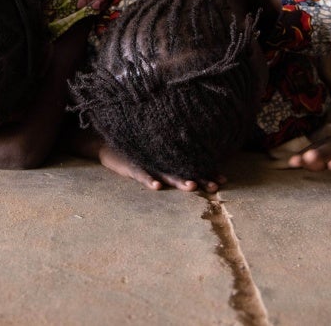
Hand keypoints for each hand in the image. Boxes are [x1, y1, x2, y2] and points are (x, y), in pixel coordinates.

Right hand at [95, 143, 223, 192]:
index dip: (206, 173)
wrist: (107, 142)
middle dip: (199, 178)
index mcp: (167, 160)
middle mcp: (160, 160)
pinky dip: (148, 179)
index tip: (223, 180)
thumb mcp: (153, 155)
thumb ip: (170, 160)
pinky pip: (140, 174)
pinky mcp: (130, 166)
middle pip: (183, 171)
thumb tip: (194, 167)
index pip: (191, 166)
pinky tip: (156, 187)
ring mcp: (146, 162)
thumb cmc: (134, 150)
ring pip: (165, 173)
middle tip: (215, 186)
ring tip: (191, 186)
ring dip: (178, 180)